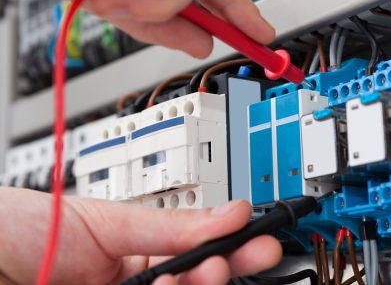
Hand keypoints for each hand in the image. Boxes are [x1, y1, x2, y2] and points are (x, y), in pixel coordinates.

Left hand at [0, 188, 281, 283]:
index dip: (232, 249)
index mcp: (138, 255)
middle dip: (218, 273)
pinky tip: (165, 284)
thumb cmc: (32, 228)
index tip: (258, 240)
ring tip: (200, 268)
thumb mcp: (109, 221)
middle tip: (232, 259)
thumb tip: (229, 212)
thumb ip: (172, 225)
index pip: (197, 255)